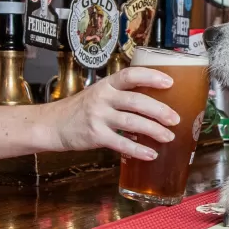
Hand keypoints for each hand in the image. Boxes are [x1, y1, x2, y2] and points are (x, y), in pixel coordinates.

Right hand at [42, 67, 179, 160]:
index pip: (131, 75)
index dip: (151, 76)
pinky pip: (121, 142)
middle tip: (175, 119)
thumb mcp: (98, 95)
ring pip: (132, 121)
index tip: (169, 82)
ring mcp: (98, 116)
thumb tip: (152, 106)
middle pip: (136, 101)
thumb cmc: (79, 110)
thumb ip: (121, 97)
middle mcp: (103, 98)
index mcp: (106, 85)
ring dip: (154, 130)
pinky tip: (150, 154)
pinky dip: (138, 149)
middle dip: (159, 110)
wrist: (52, 125)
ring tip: (168, 137)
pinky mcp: (95, 135)